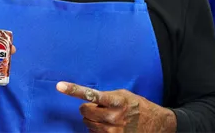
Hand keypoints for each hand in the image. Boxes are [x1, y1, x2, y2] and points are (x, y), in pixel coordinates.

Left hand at [56, 82, 175, 132]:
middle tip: (100, 108)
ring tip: (107, 117)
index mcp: (116, 101)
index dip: (74, 90)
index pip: (91, 94)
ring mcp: (113, 130)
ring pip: (88, 123)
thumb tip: (88, 100)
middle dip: (88, 109)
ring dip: (92, 119)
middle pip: (85, 111)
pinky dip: (97, 129)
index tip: (59, 86)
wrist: (155, 124)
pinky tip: (108, 126)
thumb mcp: (124, 95)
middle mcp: (113, 116)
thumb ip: (107, 97)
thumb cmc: (137, 106)